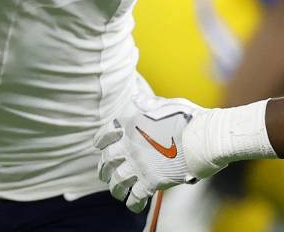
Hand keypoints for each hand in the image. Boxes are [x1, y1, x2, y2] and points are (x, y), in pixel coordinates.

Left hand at [94, 92, 221, 212]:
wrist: (205, 138)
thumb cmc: (190, 119)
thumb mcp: (165, 104)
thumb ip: (148, 104)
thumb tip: (136, 98)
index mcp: (130, 125)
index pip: (106, 134)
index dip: (101, 141)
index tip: (98, 147)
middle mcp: (130, 145)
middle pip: (108, 159)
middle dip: (103, 168)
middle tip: (103, 175)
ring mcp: (139, 164)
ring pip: (118, 180)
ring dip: (115, 188)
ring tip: (116, 192)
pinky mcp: (152, 181)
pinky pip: (136, 195)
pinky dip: (133, 202)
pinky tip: (132, 206)